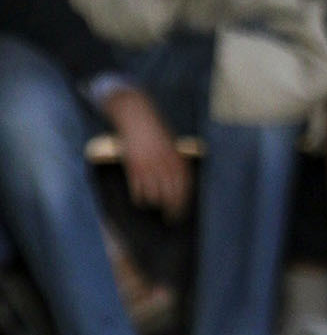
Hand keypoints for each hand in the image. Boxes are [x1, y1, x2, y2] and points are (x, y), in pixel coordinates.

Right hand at [102, 86, 190, 216]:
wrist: (137, 116)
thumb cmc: (157, 132)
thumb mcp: (173, 147)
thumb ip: (178, 166)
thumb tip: (182, 190)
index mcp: (178, 160)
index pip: (184, 190)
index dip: (183, 205)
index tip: (180, 214)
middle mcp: (165, 165)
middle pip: (171, 197)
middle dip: (171, 211)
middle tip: (170, 218)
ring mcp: (149, 167)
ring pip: (154, 197)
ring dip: (154, 202)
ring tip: (154, 202)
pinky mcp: (133, 168)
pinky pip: (138, 192)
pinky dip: (140, 198)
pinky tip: (141, 198)